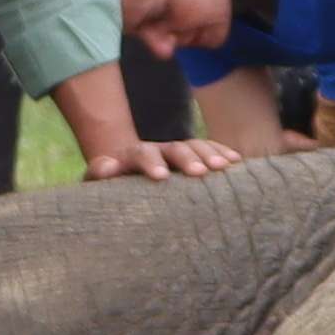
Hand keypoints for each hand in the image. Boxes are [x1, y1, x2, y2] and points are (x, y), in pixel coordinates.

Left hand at [80, 132, 240, 185]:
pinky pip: (209, 150)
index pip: (142, 152)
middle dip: (188, 158)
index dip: (151, 162)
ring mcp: (176, 152)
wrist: (124, 175)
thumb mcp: (98, 182)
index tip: (161, 177)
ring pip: (194, 146)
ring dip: (210, 154)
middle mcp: (158, 149)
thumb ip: (99, 173)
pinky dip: (221, 153)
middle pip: (173, 147)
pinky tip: (236, 161)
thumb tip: (107, 166)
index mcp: (133, 155)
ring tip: (224, 167)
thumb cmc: (110, 188)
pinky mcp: (192, 157)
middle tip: (201, 172)